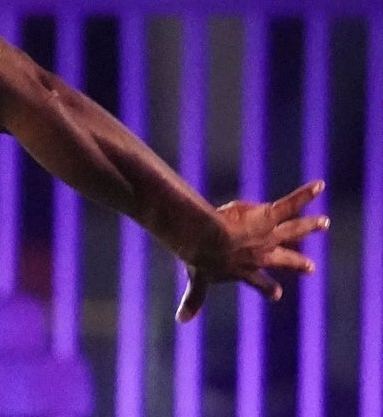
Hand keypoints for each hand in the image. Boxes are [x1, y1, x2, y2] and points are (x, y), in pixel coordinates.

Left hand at [175, 180, 328, 322]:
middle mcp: (261, 254)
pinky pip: (291, 204)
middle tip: (311, 267)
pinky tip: (318, 185)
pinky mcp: (270, 216)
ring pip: (294, 230)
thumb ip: (193, 299)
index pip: (257, 281)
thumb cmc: (199, 256)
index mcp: (244, 269)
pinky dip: (305, 194)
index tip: (275, 294)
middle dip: (297, 263)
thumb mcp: (197, 277)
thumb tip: (181, 321)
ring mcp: (268, 235)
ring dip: (310, 226)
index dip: (266, 288)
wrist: (207, 240)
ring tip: (324, 222)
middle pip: (283, 259)